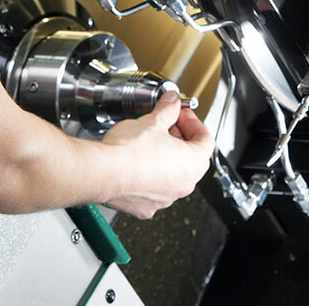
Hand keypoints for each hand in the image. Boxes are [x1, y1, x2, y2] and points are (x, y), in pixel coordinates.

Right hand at [99, 92, 213, 218]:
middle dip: (180, 139)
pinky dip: (150, 177)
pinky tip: (138, 164)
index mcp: (192, 164)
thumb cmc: (128, 152)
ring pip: (172, 176)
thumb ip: (168, 110)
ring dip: (166, 159)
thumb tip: (172, 103)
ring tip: (151, 142)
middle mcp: (183, 185)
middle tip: (167, 125)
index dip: (194, 123)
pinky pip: (154, 190)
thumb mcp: (152, 121)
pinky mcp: (145, 207)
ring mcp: (165, 198)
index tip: (181, 115)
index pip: (206, 140)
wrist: (102, 172)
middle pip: (191, 158)